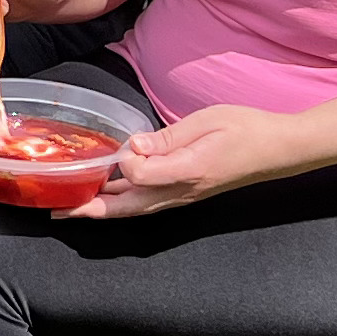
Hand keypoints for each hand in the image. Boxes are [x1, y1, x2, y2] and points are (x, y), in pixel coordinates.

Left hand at [63, 102, 291, 221]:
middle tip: (57, 212)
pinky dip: (123, 203)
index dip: (121, 162)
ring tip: (72, 209)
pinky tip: (108, 194)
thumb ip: (168, 138)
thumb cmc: (245, 129)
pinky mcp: (187, 193)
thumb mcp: (207, 123)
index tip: (118, 145)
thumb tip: (132, 147)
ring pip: (136, 209)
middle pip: (127, 208)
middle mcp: (181, 191)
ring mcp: (184, 196)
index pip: (138, 177)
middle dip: (90, 210)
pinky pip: (148, 203)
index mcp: (186, 171)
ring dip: (103, 210)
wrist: (279, 149)